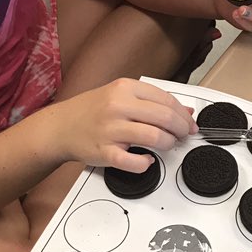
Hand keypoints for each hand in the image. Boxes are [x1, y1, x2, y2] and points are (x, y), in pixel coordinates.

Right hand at [57, 78, 195, 171]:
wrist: (61, 126)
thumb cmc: (92, 110)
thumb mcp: (120, 94)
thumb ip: (151, 100)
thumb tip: (184, 111)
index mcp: (124, 88)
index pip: (166, 99)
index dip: (183, 113)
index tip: (190, 122)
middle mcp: (118, 106)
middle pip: (164, 118)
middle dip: (181, 129)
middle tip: (184, 136)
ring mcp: (111, 129)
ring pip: (155, 137)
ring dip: (168, 144)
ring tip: (168, 145)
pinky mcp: (105, 152)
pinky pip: (133, 161)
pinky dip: (145, 163)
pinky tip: (147, 160)